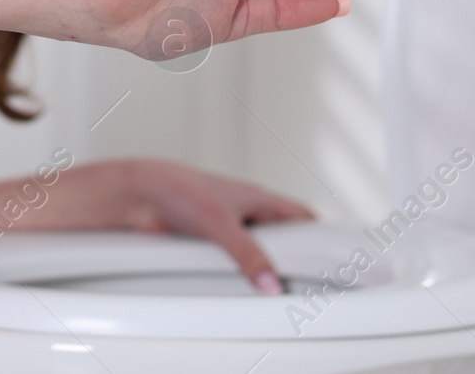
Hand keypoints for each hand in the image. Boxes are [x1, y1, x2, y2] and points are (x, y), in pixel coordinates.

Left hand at [50, 158, 313, 292]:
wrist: (140, 193)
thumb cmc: (180, 189)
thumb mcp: (222, 225)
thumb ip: (249, 256)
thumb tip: (271, 283)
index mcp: (257, 198)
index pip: (299, 214)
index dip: (317, 230)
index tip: (334, 252)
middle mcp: (244, 210)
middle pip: (280, 235)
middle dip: (291, 255)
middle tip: (304, 280)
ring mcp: (227, 225)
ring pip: (255, 249)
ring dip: (260, 264)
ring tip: (269, 285)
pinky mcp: (208, 240)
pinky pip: (231, 259)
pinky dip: (236, 269)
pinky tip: (235, 281)